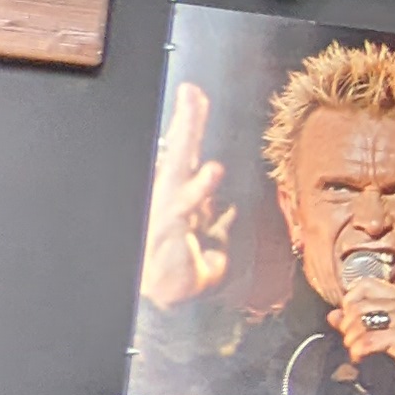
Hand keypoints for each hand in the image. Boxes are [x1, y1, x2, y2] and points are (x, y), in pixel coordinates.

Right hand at [138, 81, 234, 308]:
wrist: (165, 301)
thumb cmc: (184, 268)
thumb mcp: (211, 240)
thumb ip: (219, 221)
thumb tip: (229, 208)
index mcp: (181, 195)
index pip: (187, 153)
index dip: (190, 123)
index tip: (194, 93)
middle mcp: (170, 198)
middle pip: (179, 153)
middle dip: (186, 122)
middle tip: (191, 93)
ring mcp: (165, 213)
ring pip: (178, 173)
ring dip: (190, 147)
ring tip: (198, 116)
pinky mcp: (167, 232)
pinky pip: (184, 207)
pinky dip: (198, 190)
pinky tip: (212, 171)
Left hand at [328, 271, 394, 385]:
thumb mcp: (380, 329)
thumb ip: (356, 320)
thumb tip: (333, 315)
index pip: (366, 284)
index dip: (350, 300)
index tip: (349, 318)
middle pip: (359, 307)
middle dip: (347, 327)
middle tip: (350, 340)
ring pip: (361, 323)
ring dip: (351, 340)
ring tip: (355, 349)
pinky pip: (369, 340)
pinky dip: (359, 350)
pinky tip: (360, 356)